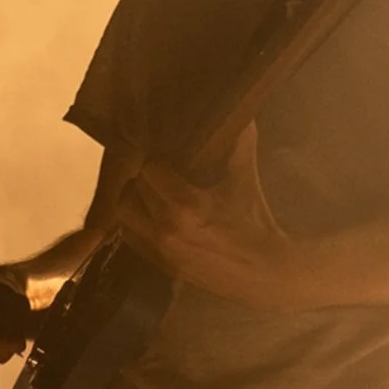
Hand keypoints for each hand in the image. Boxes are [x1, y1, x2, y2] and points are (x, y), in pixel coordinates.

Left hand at [115, 123, 305, 308]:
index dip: (158, 161)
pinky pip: (130, 237)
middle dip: (145, 179)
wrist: (264, 273)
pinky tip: (154, 216)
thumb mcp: (245, 181)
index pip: (148, 169)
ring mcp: (159, 250)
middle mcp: (165, 228)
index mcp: (184, 205)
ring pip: (123, 214)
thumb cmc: (255, 223)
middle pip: (131, 190)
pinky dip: (136, 223)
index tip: (170, 159)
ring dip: (134, 201)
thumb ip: (240, 145)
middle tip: (161, 174)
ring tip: (153, 194)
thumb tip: (242, 115)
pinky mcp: (160, 265)